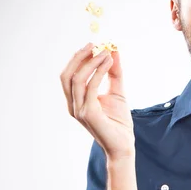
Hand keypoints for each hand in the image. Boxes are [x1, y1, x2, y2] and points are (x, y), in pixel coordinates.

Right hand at [60, 43, 134, 159]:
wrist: (123, 145)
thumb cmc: (119, 122)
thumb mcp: (117, 92)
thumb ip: (114, 73)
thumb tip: (113, 51)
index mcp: (75, 100)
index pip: (69, 75)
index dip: (78, 58)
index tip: (93, 45)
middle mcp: (73, 105)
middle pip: (67, 75)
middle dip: (79, 57)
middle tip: (94, 44)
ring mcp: (78, 110)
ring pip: (77, 79)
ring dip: (91, 62)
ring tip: (106, 52)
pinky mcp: (88, 113)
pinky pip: (91, 87)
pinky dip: (99, 72)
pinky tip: (108, 63)